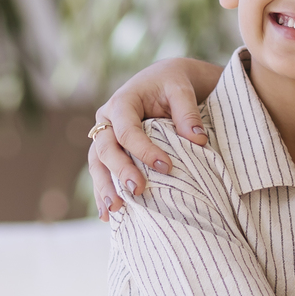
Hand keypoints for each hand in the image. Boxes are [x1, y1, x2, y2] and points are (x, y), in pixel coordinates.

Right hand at [88, 58, 220, 218]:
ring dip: (104, 188)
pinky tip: (108, 215)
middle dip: (120, 172)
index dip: (144, 150)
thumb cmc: (172, 83)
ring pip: (97, 164)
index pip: (127, 130)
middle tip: (138, 190)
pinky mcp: (110, 150)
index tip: (166, 167)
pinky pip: (102, 172)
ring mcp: (105, 136)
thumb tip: (197, 140)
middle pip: (106, 149)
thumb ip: (187, 112)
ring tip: (115, 211)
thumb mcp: (181, 89)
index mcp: (122, 103)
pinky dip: (103, 192)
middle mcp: (106, 120)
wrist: (163, 80)